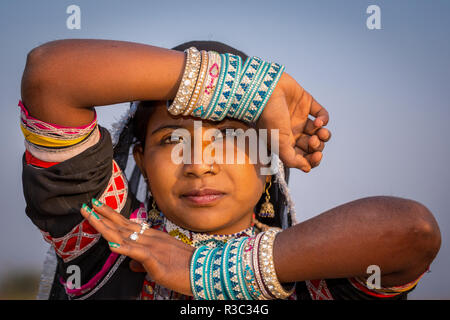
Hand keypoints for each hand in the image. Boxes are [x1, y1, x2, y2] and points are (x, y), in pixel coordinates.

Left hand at [80, 200, 194, 295]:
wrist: (204, 271)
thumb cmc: (185, 267)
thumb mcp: (161, 262)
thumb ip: (144, 261)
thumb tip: (131, 263)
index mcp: (152, 237)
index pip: (127, 224)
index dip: (110, 215)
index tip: (97, 207)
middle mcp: (150, 239)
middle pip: (122, 225)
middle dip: (102, 215)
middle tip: (87, 205)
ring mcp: (153, 248)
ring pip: (125, 235)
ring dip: (106, 227)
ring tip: (92, 217)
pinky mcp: (156, 261)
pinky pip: (138, 253)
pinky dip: (125, 248)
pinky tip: (113, 245)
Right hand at [258, 72, 330, 171]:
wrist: (265, 90)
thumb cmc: (268, 117)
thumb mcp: (278, 143)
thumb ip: (292, 159)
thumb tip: (307, 169)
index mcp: (285, 143)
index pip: (303, 157)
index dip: (312, 160)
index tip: (316, 156)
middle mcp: (293, 132)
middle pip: (313, 146)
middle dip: (317, 146)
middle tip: (313, 141)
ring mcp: (301, 118)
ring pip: (320, 132)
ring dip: (324, 135)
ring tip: (320, 132)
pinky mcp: (307, 104)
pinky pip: (322, 115)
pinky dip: (324, 120)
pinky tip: (319, 122)